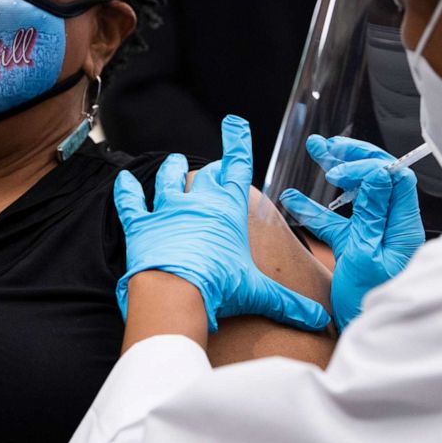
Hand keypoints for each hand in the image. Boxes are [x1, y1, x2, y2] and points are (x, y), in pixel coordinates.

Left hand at [114, 115, 330, 332]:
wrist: (175, 292)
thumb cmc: (219, 287)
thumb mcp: (257, 293)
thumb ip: (288, 303)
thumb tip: (318, 320)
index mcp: (228, 209)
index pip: (237, 166)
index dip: (237, 143)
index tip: (234, 122)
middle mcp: (197, 202)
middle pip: (206, 175)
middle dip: (211, 170)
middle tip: (213, 169)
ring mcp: (167, 211)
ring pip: (168, 180)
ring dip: (172, 170)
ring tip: (173, 161)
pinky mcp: (141, 225)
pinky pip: (130, 202)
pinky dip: (126, 191)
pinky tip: (123, 180)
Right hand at [280, 135, 423, 329]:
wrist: (367, 339)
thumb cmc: (370, 304)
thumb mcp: (367, 257)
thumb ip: (372, 215)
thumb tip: (379, 173)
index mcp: (403, 226)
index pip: (394, 178)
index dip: (369, 165)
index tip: (340, 172)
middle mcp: (392, 226)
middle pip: (378, 178)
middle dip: (352, 158)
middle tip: (325, 147)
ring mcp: (374, 235)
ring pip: (358, 194)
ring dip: (336, 172)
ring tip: (314, 152)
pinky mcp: (357, 247)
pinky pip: (337, 220)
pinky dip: (316, 208)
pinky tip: (293, 198)